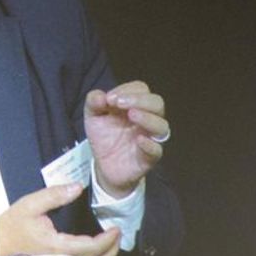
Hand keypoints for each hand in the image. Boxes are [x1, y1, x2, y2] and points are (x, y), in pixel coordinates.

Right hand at [0, 183, 119, 255]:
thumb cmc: (11, 225)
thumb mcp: (30, 204)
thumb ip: (54, 195)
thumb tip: (76, 187)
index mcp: (57, 245)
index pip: (90, 247)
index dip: (107, 240)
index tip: (116, 229)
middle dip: (112, 250)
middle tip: (118, 235)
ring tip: (112, 241)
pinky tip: (98, 247)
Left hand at [85, 80, 169, 197]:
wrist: (104, 165)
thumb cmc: (104, 137)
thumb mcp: (93, 116)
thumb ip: (94, 103)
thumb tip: (101, 96)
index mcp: (135, 106)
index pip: (141, 90)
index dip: (127, 90)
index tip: (110, 98)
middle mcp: (147, 119)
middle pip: (157, 103)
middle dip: (140, 100)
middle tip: (119, 103)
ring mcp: (151, 138)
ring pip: (162, 126)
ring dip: (148, 118)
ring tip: (131, 115)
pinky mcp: (149, 158)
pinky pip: (157, 150)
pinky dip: (150, 144)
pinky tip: (138, 140)